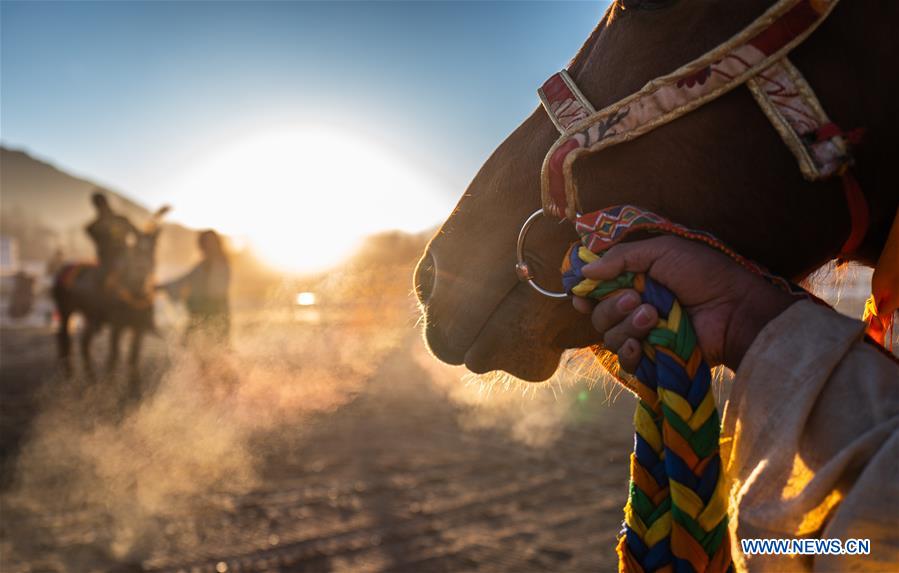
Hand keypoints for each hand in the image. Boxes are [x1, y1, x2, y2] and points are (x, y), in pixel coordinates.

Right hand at [572, 236, 795, 370]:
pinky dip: (628, 352)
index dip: (585, 292)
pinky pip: (625, 360)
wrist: (735, 310)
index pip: (596, 289)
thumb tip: (583, 271)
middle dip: (611, 306)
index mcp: (634, 280)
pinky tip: (641, 344)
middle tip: (637, 299)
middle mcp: (633, 306)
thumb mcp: (663, 251)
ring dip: (626, 326)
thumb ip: (622, 258)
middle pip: (597, 313)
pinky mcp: (653, 357)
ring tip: (653, 317)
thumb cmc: (705, 274)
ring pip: (608, 335)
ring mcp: (642, 334)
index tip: (582, 293)